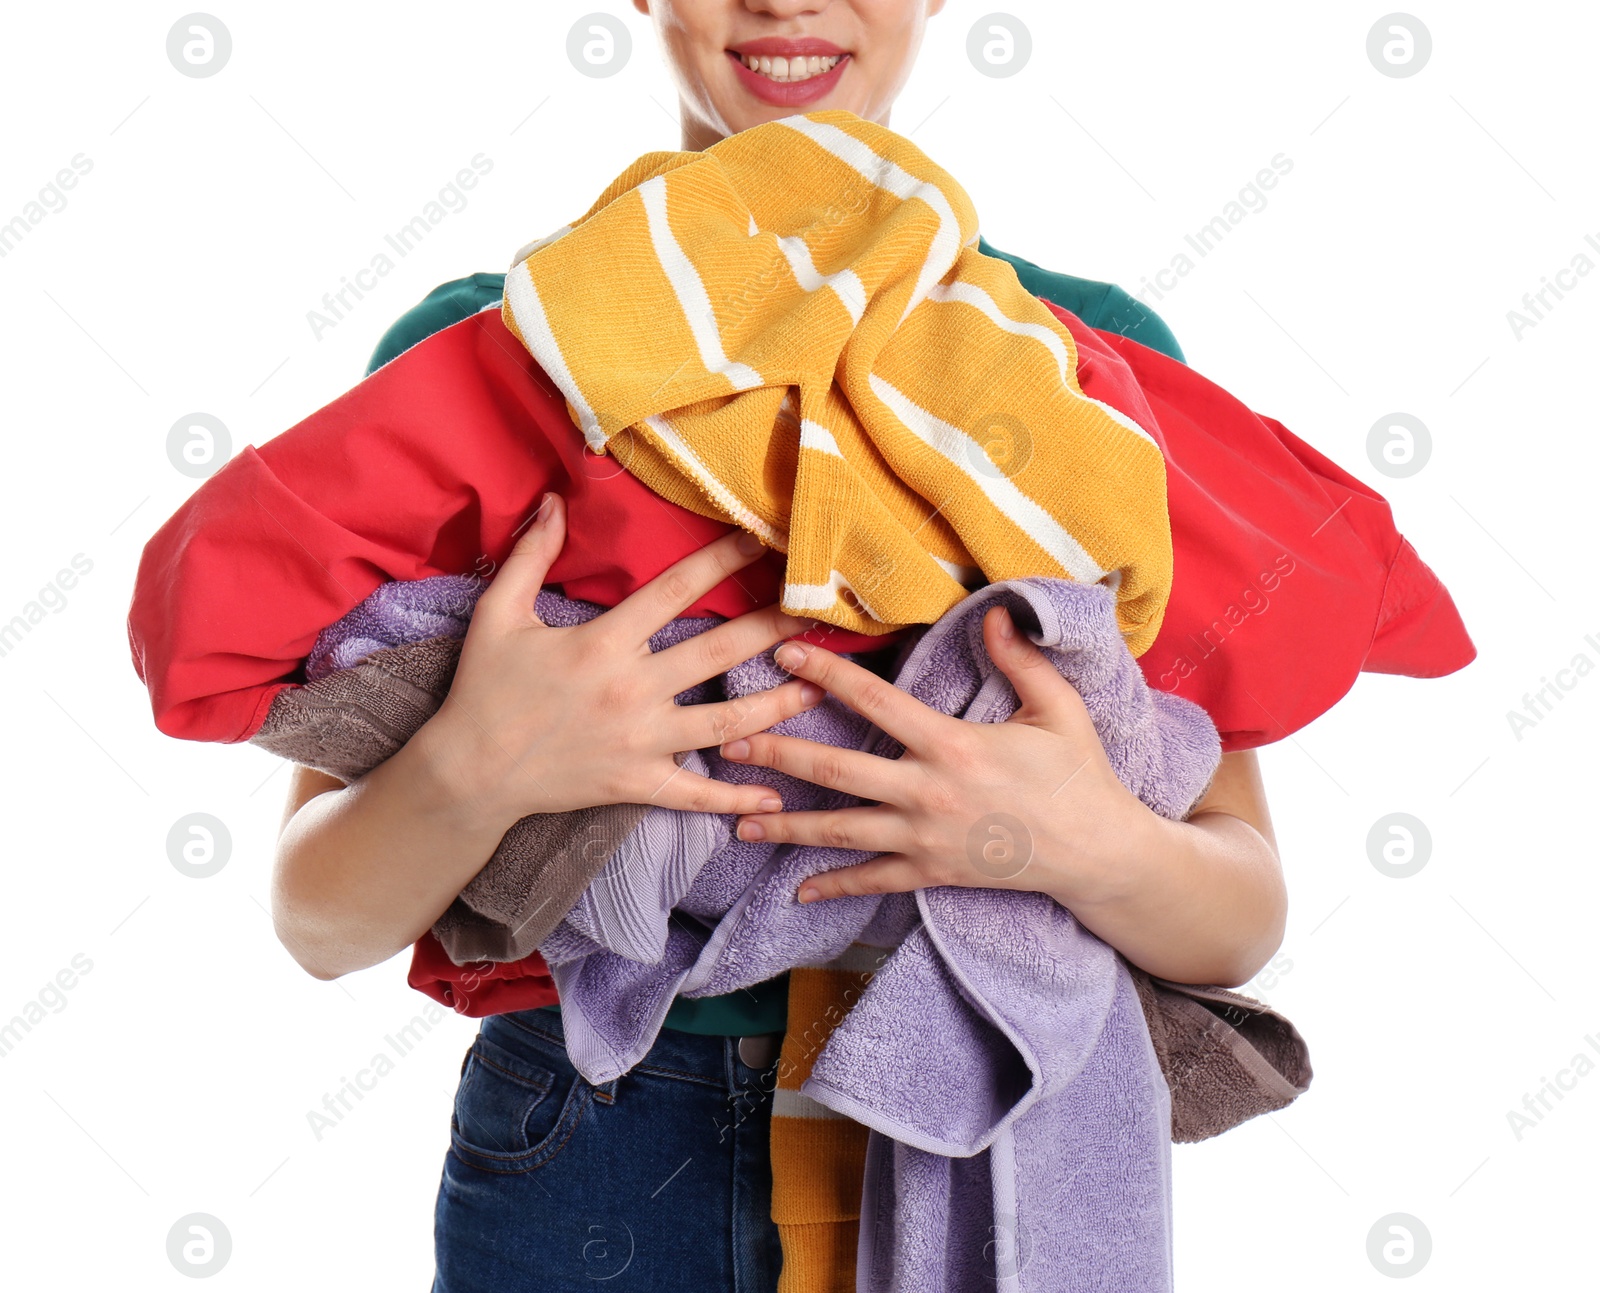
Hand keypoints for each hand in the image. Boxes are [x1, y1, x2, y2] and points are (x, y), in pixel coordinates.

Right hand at [420, 494, 822, 824]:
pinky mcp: (637, 783)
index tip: (760, 540)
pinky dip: (735, 795)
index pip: (674, 591)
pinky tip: (775, 794)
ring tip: (820, 688)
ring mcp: (640, 741)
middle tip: (818, 611)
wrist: (469, 773)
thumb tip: (556, 503)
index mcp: (604, 643)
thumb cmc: (484, 689)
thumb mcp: (498, 615)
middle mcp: (632, 689)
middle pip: (719, 651)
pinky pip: (695, 792)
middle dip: (774, 628)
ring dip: (778, 706)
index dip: (720, 561)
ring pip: (726, 723)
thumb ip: (530, 556)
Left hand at [720, 605, 1157, 906]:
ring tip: (737, 819)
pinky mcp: (932, 873)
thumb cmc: (1078, 775)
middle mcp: (928, 793)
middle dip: (779, 756)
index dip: (827, 674)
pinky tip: (798, 891)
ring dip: (786, 827)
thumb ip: (1020, 659)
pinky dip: (835, 888)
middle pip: (838, 771)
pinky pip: (874, 882)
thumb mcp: (1058, 708)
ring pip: (841, 831)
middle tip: (729, 743)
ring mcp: (926, 839)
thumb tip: (992, 611)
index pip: (876, 702)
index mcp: (953, 745)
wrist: (1099, 853)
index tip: (785, 653)